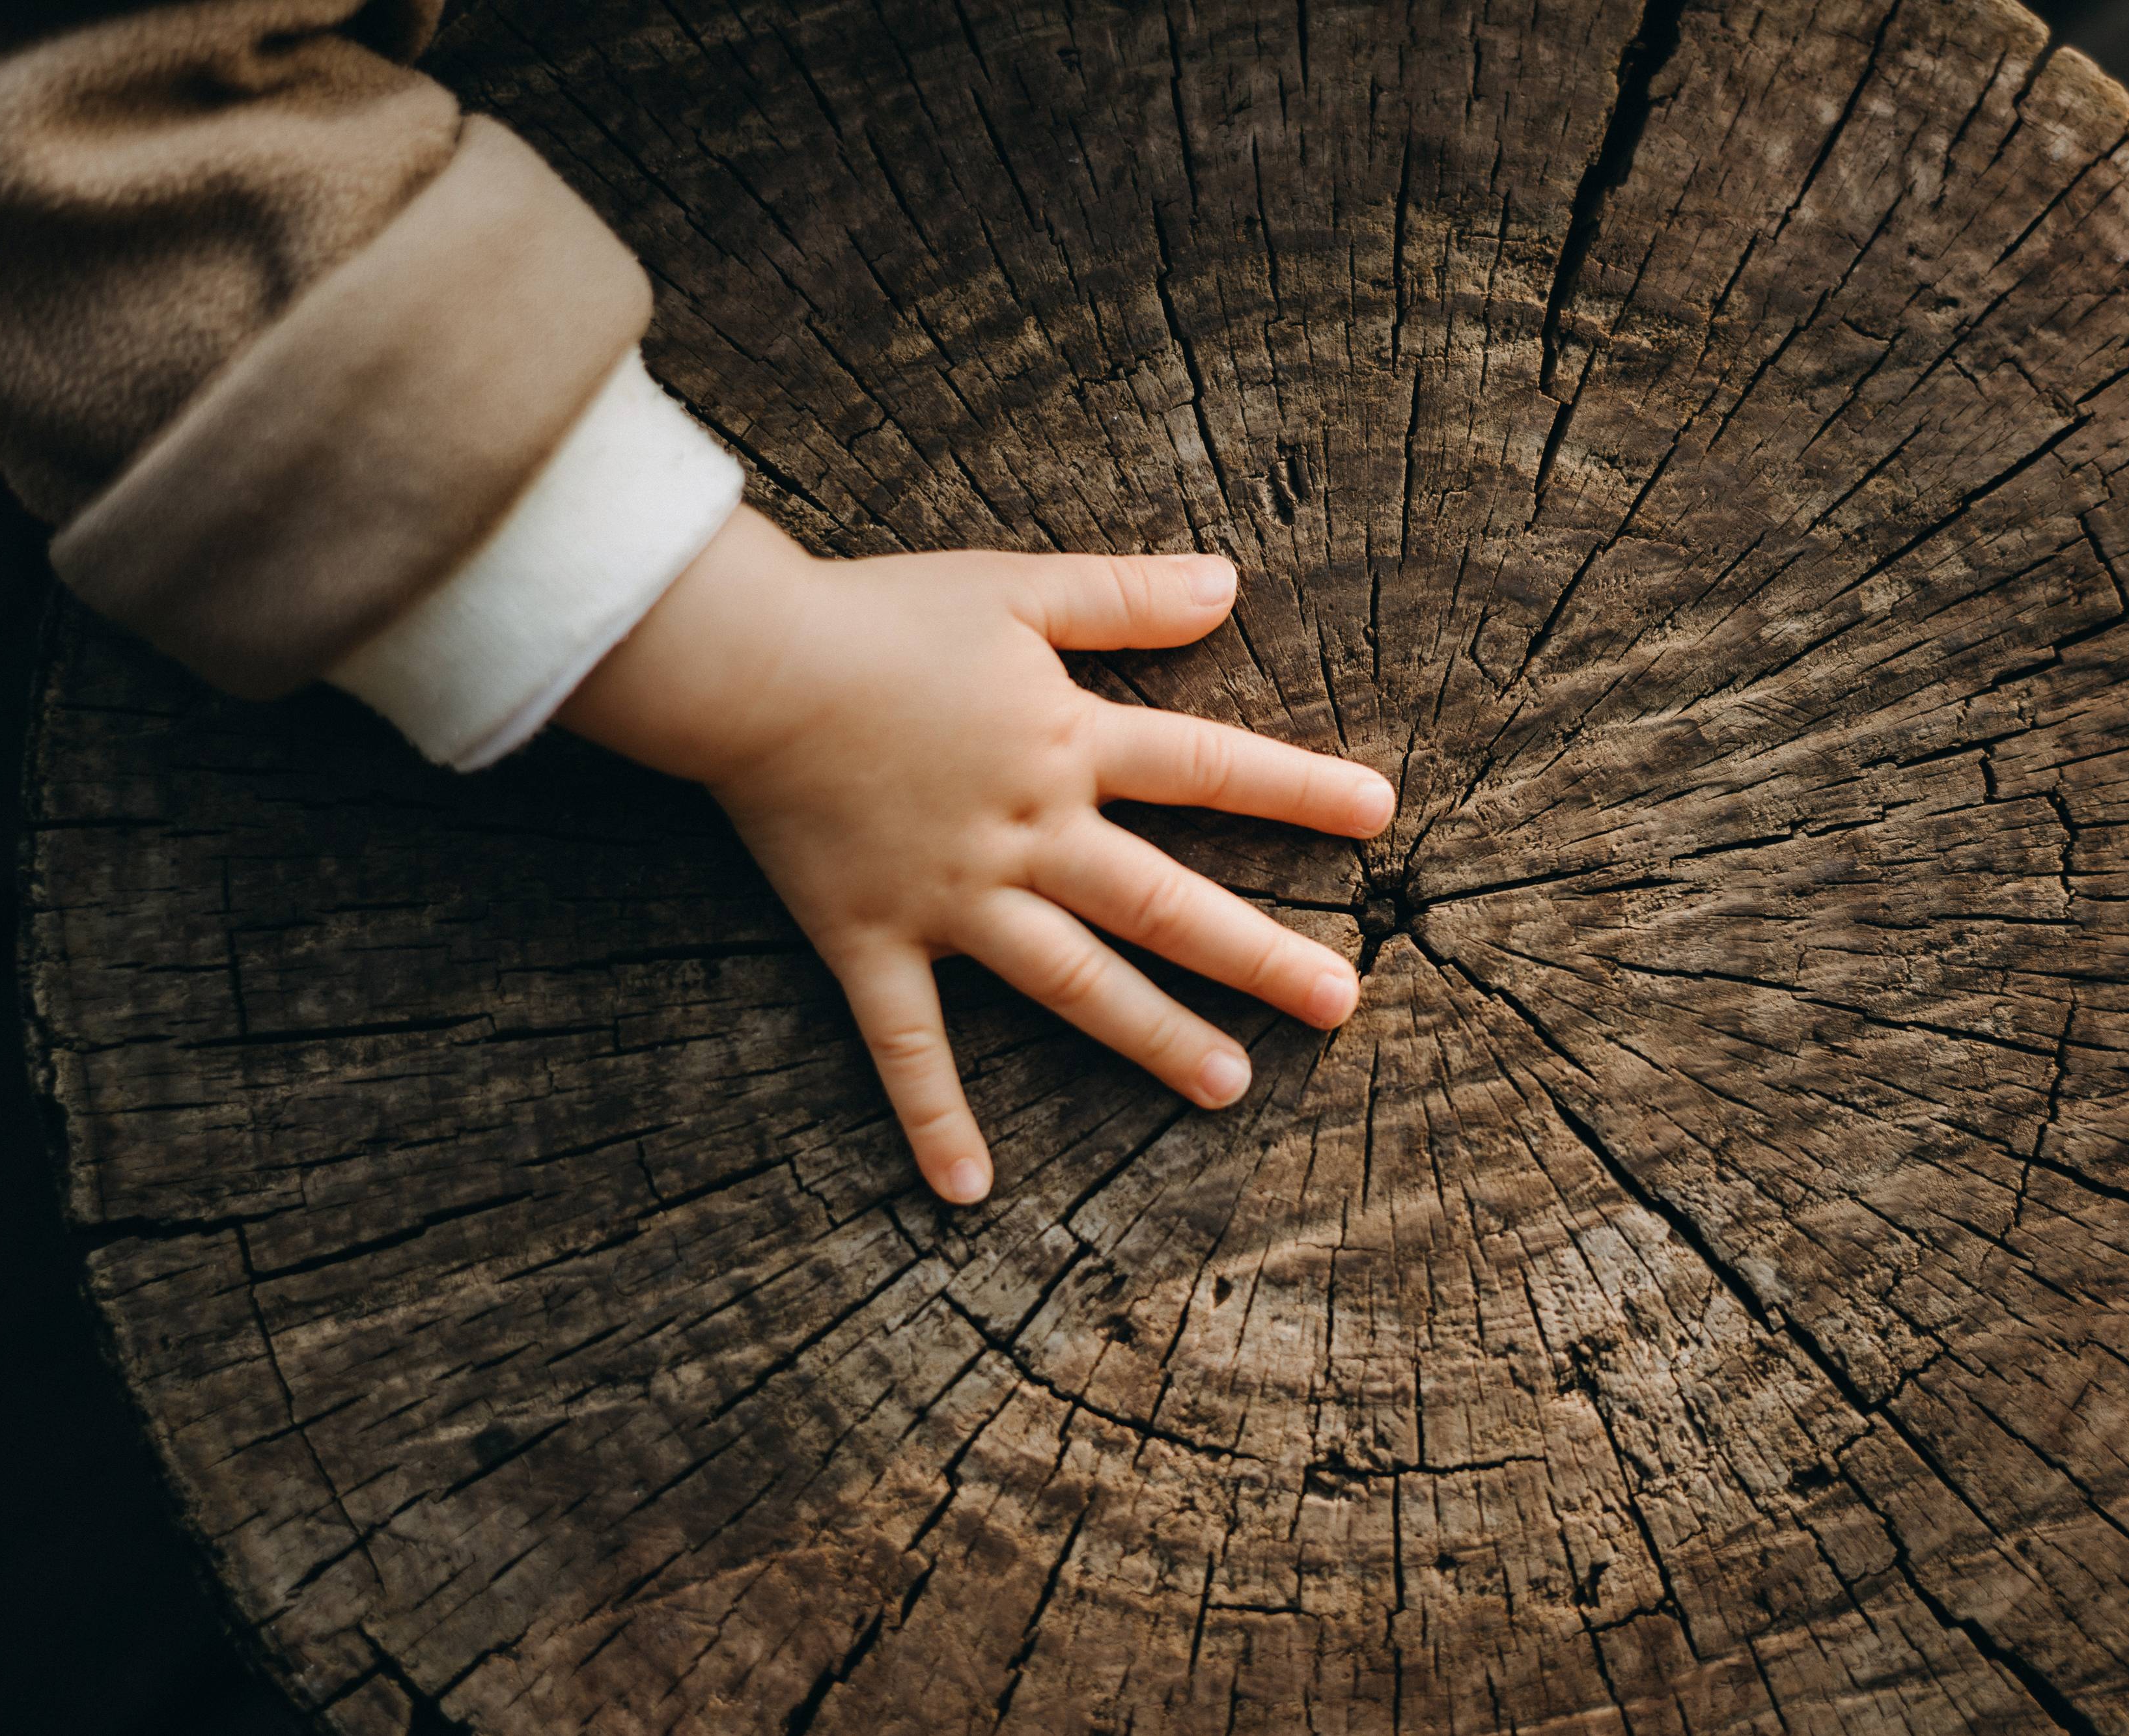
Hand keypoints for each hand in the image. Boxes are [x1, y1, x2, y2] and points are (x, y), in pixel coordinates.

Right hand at [557, 506, 1394, 1203]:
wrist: (748, 665)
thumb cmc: (881, 617)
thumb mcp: (1016, 586)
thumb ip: (1123, 594)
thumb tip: (1232, 583)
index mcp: (1065, 745)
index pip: (1207, 769)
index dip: (1296, 791)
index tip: (1380, 820)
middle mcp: (1027, 834)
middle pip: (1164, 902)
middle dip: (1259, 954)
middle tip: (1343, 1004)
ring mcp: (952, 900)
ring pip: (1072, 982)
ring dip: (1154, 1036)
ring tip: (1233, 1087)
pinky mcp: (871, 939)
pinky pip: (906, 1042)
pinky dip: (933, 1115)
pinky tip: (968, 1189)